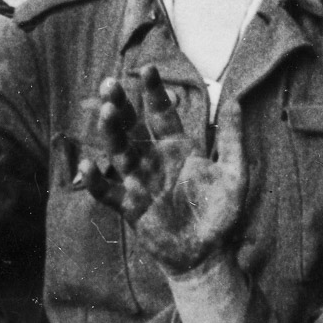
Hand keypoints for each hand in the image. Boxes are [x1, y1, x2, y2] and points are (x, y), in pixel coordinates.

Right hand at [79, 66, 246, 274]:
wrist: (208, 253)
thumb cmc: (220, 213)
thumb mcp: (234, 173)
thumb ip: (232, 138)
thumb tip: (234, 99)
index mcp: (176, 147)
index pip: (160, 112)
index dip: (153, 92)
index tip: (147, 69)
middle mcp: (154, 160)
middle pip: (132, 127)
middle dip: (121, 105)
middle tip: (109, 83)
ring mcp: (139, 182)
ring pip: (119, 152)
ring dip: (111, 133)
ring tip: (106, 112)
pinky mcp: (130, 207)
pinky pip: (108, 191)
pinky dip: (95, 180)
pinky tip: (87, 165)